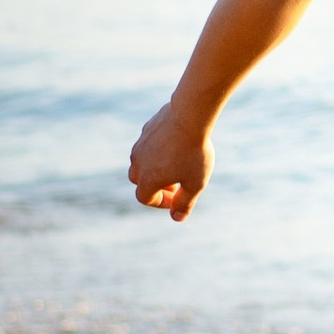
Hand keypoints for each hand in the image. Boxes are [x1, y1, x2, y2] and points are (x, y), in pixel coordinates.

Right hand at [129, 104, 212, 220]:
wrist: (190, 115)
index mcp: (147, 179)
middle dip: (156, 186)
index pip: (146, 198)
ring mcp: (140, 145)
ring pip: (141, 162)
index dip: (162, 202)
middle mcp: (138, 162)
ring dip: (156, 168)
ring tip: (178, 164)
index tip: (180, 197)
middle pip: (139, 181)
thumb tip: (177, 218)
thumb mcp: (195, 182)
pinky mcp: (146, 130)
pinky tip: (178, 145)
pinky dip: (159, 151)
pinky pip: (148, 145)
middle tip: (177, 181)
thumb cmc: (194, 152)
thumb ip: (185, 203)